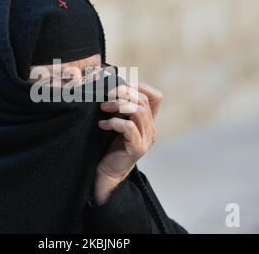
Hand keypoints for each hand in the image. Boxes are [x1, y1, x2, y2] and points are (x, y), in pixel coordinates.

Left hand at [93, 82, 162, 204]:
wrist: (106, 172)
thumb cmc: (108, 145)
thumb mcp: (116, 121)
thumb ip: (119, 107)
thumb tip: (111, 86)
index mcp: (148, 121)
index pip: (156, 97)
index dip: (141, 87)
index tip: (121, 86)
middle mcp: (151, 129)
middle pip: (143, 101)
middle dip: (123, 94)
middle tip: (105, 96)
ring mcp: (146, 139)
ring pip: (139, 111)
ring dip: (118, 106)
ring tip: (102, 108)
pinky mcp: (137, 148)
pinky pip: (129, 127)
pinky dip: (114, 122)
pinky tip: (102, 125)